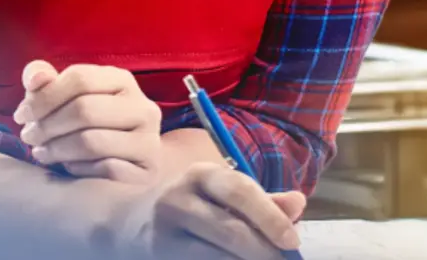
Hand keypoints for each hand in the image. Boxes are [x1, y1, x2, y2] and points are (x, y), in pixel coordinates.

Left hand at [14, 60, 162, 183]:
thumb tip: (35, 79)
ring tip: (40, 153)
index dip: (44, 96)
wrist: (132, 158)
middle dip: (47, 125)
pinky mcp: (147, 171)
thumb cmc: (90, 121)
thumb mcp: (66, 95)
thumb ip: (44, 80)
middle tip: (28, 137)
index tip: (21, 115)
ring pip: (92, 142)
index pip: (80, 78)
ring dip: (57, 149)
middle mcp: (142, 106)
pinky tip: (66, 167)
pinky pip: (106, 170)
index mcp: (122, 80)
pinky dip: (78, 168)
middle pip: (84, 110)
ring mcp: (149, 140)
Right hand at [115, 162, 304, 258]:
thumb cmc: (191, 206)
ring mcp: (165, 234)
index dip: (269, 217)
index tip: (292, 241)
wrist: (129, 222)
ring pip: (217, 258)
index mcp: (200, 175)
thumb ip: (260, 200)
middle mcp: (179, 200)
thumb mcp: (220, 194)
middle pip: (231, 232)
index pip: (239, 191)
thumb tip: (298, 203)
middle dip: (264, 253)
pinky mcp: (160, 257)